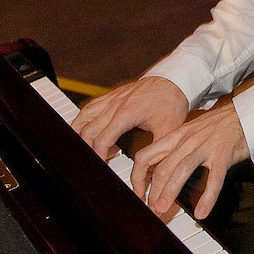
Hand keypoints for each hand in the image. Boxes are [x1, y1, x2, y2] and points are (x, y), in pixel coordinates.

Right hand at [72, 76, 188, 160]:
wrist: (173, 79)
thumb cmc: (171, 102)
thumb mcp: (168, 130)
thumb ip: (157, 153)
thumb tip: (150, 174)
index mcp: (126, 114)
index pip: (102, 140)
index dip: (98, 157)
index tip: (101, 169)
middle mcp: (113, 105)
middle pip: (87, 131)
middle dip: (87, 150)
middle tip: (96, 162)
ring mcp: (110, 99)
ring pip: (82, 118)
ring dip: (80, 135)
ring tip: (89, 150)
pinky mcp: (110, 96)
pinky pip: (88, 109)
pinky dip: (83, 122)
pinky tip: (90, 133)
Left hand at [130, 97, 248, 218]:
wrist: (244, 113)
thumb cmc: (218, 126)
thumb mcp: (189, 132)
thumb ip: (174, 148)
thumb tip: (159, 169)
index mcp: (176, 136)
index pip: (146, 155)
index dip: (138, 176)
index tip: (139, 192)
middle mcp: (187, 140)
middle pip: (163, 167)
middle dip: (154, 191)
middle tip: (152, 207)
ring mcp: (205, 146)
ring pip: (182, 170)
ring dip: (170, 192)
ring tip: (164, 208)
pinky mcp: (223, 154)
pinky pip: (214, 178)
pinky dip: (207, 197)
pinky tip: (202, 211)